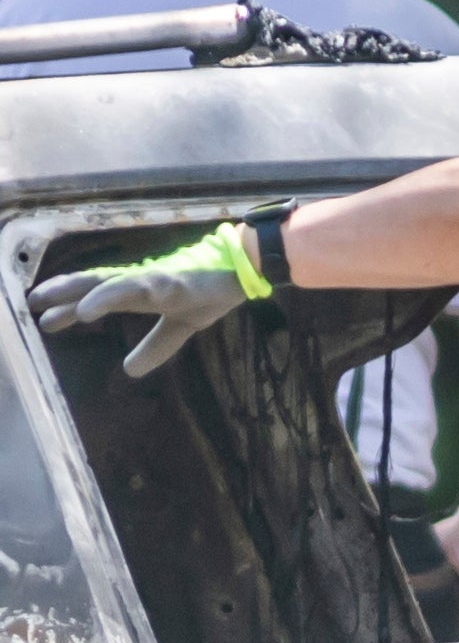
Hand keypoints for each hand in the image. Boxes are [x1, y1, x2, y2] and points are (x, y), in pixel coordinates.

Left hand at [29, 223, 266, 376]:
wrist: (242, 271)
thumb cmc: (213, 291)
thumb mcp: (182, 328)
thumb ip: (156, 346)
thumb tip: (129, 370)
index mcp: (140, 291)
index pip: (97, 296)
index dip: (70, 308)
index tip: (47, 320)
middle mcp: (137, 281)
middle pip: (89, 284)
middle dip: (60, 294)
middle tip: (32, 304)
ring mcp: (147, 279)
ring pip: (100, 282)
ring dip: (71, 291)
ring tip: (45, 301)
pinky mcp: (161, 281)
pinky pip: (126, 288)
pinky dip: (102, 297)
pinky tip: (85, 311)